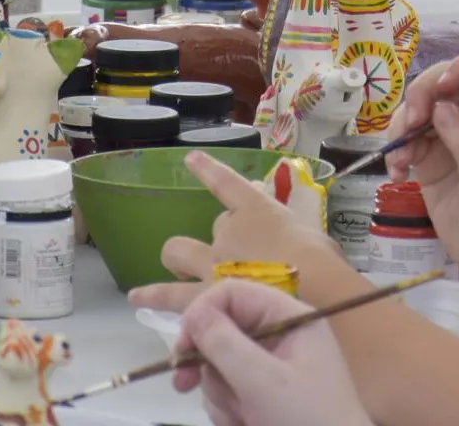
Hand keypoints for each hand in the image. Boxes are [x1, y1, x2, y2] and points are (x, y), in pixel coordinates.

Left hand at [129, 150, 341, 315]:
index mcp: (258, 212)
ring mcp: (212, 264)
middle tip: (229, 252)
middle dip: (217, 235)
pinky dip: (154, 295)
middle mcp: (229, 233)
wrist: (308, 290)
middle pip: (213, 225)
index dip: (208, 169)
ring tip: (174, 267)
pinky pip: (170, 295)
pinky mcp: (203, 296)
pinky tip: (137, 298)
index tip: (190, 158)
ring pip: (177, 252)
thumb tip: (301, 243)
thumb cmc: (322, 263)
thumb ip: (299, 235)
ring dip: (176, 259)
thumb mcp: (315, 237)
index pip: (228, 184)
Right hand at [170, 279, 371, 425]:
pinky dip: (227, 410)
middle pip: (221, 330)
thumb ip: (225, 345)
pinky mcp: (263, 394)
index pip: (233, 292)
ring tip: (241, 417)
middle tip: (184, 384)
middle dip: (208, 363)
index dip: (202, 313)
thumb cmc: (307, 420)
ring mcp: (271, 366)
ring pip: (219, 365)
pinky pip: (227, 390)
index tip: (182, 348)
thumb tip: (192, 313)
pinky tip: (242, 423)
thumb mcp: (264, 382)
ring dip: (220, 394)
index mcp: (289, 317)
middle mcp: (280, 335)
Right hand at [386, 52, 458, 278]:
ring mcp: (449, 137)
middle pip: (443, 81)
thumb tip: (441, 106)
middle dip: (422, 95)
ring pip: (418, 107)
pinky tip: (396, 173)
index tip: (444, 89)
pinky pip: (405, 138)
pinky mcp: (429, 158)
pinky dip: (395, 150)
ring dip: (402, 126)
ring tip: (403, 159)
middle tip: (413, 124)